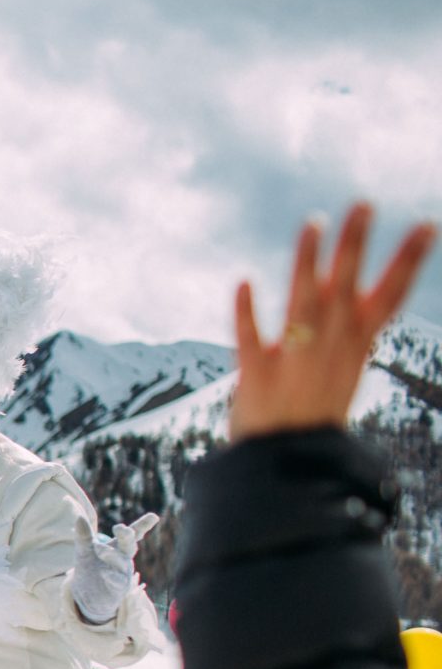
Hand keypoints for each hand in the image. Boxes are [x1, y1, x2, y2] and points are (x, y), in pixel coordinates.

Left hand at [69, 513, 157, 622]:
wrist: (86, 594)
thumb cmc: (90, 567)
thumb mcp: (84, 550)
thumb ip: (83, 535)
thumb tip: (79, 517)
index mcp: (119, 546)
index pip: (132, 534)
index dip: (143, 525)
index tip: (154, 516)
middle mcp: (124, 558)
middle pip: (129, 545)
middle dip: (126, 536)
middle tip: (119, 527)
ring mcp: (123, 574)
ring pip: (122, 562)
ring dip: (111, 554)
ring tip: (98, 548)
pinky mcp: (118, 588)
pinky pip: (117, 582)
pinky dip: (112, 576)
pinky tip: (105, 573)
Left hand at [231, 204, 435, 440]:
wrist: (287, 464)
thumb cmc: (312, 412)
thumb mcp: (338, 365)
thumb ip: (338, 323)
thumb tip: (331, 277)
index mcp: (356, 346)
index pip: (390, 296)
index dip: (408, 261)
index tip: (427, 224)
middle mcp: (330, 348)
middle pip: (346, 288)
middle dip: (356, 246)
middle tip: (364, 204)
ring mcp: (295, 360)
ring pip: (304, 303)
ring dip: (307, 262)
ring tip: (313, 224)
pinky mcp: (257, 375)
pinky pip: (252, 340)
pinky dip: (247, 312)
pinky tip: (244, 281)